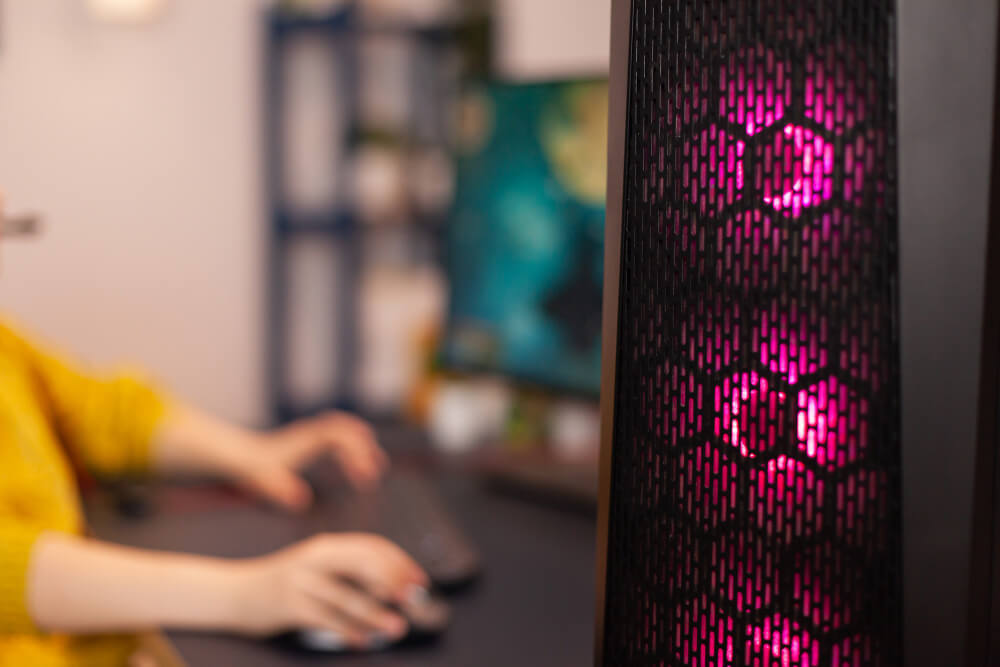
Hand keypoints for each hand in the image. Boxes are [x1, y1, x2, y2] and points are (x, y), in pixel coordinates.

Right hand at [232, 533, 427, 646]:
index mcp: (326, 545)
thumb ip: (347, 570)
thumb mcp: (315, 566)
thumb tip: (389, 585)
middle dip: (393, 581)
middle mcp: (314, 558)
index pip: (371, 546)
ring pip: (346, 596)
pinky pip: (325, 619)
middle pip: (363, 564)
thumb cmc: (283, 582)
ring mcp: (299, 580)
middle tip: (415, 599)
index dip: (399, 561)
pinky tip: (362, 641)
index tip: (419, 579)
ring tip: (396, 628)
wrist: (233, 593)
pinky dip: (347, 631)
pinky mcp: (287, 605)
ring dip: (375, 613)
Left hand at [240, 412, 388, 510]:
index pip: (340, 438)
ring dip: (360, 442)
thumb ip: (279, 488)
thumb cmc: (253, 469)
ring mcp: (312, 433)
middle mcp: (312, 432)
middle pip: (346, 429)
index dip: (356, 453)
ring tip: (374, 463)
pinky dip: (351, 443)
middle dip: (364, 448)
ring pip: (343, 428)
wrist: (239, 456)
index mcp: (307, 440)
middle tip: (377, 469)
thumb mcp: (264, 480)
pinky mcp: (310, 439)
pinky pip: (337, 434)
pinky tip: (352, 461)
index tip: (365, 478)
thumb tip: (301, 501)